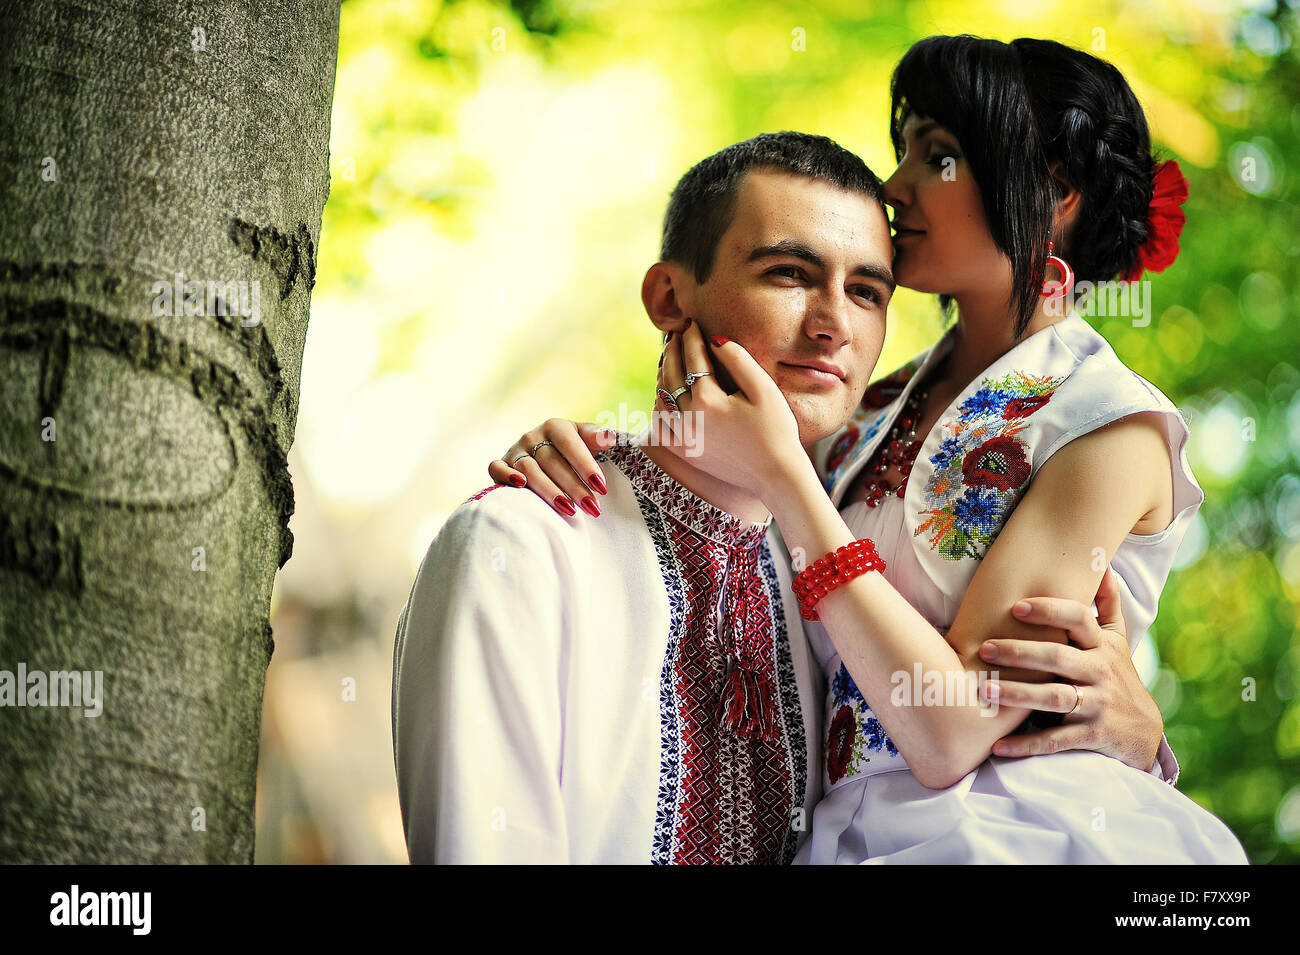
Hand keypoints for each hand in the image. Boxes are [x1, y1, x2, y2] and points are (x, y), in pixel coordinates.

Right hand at [488, 420, 619, 517]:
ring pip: (529, 470)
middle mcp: (532, 436)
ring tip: (569, 509)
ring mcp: (515, 450)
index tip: (602, 486)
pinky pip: (496, 468)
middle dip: (574, 486)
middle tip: (592, 507)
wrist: (546, 456)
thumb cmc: (572, 451)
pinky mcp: (500, 465)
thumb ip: (598, 437)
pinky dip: (506, 476)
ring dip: (549, 490)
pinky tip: (521, 486)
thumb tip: (609, 437)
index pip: (570, 444)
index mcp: (555, 427)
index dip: (585, 465)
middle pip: (552, 462)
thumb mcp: (587, 440)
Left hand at [655, 321, 805, 500]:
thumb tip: (714, 338)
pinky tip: (665, 397)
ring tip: (670, 360)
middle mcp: (688, 418)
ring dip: (663, 376)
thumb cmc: (777, 431)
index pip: (693, 358)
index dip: (692, 337)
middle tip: (676, 335)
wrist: (776, 476)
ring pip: (661, 398)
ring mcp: (683, 438)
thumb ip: (738, 360)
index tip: (691, 322)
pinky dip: (659, 408)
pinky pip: (660, 426)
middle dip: (673, 351)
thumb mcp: (763, 389)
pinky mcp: (684, 453)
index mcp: (708, 399)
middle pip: (671, 375)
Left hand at [976, 566, 1163, 772]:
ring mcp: (1096, 705)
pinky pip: (1055, 741)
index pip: (1078, 620)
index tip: (1016, 607)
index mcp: (1100, 646)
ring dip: (1018, 694)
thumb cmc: (1117, 674)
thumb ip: (1107, 602)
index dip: (1049, 612)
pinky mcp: (1090, 735)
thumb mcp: (1117, 639)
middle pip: (1059, 658)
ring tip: (984, 690)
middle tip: (985, 648)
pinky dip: (1026, 745)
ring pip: (1054, 698)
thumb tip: (1101, 562)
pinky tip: (997, 746)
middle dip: (1020, 652)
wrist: (1144, 730)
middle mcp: (1099, 672)